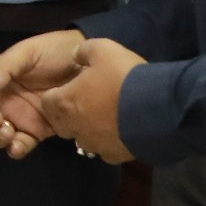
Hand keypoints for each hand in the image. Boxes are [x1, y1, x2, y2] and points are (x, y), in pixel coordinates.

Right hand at [0, 29, 84, 157]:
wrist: (88, 65)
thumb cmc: (55, 51)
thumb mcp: (28, 52)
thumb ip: (5, 68)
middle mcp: (3, 99)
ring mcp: (19, 117)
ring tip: (9, 132)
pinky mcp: (36, 131)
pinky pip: (20, 145)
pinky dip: (15, 149)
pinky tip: (19, 146)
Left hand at [39, 38, 142, 163]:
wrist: (157, 109)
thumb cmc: (124, 77)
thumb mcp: (102, 49)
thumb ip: (83, 51)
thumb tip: (74, 55)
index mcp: (66, 103)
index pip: (47, 102)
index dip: (57, 94)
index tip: (71, 87)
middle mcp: (75, 128)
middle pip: (62, 123)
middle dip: (69, 113)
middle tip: (88, 99)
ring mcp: (95, 145)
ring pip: (83, 137)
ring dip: (89, 127)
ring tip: (107, 113)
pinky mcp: (114, 155)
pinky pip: (105, 148)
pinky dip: (109, 139)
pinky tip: (121, 128)